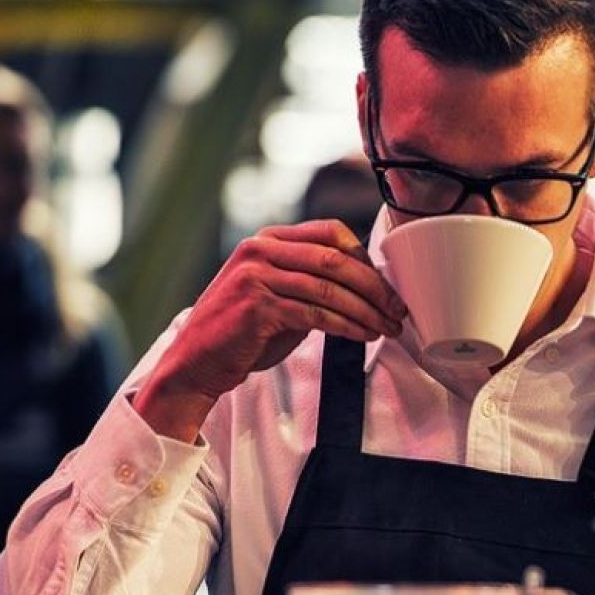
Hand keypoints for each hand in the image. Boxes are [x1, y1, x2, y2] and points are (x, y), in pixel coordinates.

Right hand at [135, 220, 405, 440]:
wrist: (196, 362)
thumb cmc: (243, 332)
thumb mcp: (278, 294)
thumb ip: (312, 282)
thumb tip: (367, 285)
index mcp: (267, 240)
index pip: (329, 232)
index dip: (364, 257)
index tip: (386, 284)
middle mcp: (260, 250)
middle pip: (335, 260)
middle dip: (375, 287)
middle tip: (398, 309)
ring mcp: (256, 276)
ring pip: (330, 289)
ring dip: (367, 311)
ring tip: (388, 328)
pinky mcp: (258, 306)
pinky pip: (317, 314)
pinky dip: (347, 326)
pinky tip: (363, 335)